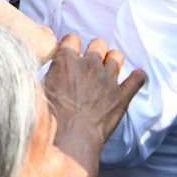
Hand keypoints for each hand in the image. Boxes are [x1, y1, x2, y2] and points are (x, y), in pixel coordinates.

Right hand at [44, 36, 146, 158]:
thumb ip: (45, 74)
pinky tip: (135, 78)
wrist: (70, 137)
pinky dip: (137, 78)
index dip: (70, 46)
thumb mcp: (39, 89)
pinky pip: (137, 80)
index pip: (72, 39)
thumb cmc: (50, 116)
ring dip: (112, 61)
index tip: (69, 54)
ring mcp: (108, 80)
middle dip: (94, 50)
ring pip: (117, 56)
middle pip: (98, 43)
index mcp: (66, 61)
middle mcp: (90, 65)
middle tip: (88, 64)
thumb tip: (41, 71)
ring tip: (106, 71)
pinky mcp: (122, 96)